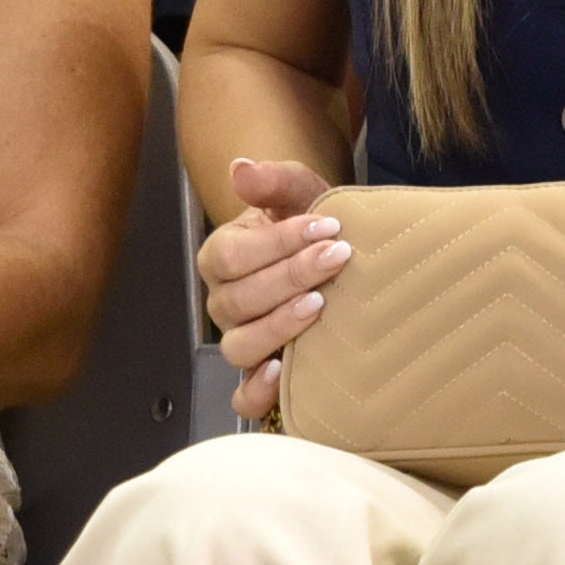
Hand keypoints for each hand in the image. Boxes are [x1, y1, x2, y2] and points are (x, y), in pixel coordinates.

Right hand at [198, 156, 342, 426]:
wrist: (341, 255)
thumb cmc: (314, 224)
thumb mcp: (301, 192)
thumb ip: (274, 180)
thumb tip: (241, 168)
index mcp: (223, 256)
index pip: (233, 254)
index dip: (278, 242)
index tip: (327, 226)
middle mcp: (224, 302)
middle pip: (239, 300)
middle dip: (291, 276)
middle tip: (338, 256)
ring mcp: (240, 340)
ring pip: (238, 346)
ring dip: (278, 326)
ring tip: (319, 306)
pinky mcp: (260, 375)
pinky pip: (242, 396)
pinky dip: (255, 390)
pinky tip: (280, 372)